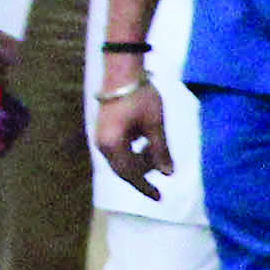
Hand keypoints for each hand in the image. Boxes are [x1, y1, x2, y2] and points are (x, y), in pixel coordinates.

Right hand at [94, 79, 173, 199]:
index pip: (129, 174)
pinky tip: (145, 143)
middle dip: (143, 173)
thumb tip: (168, 174)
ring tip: (156, 151)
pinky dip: (133, 152)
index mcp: (113, 144)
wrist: (122, 71)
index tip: (159, 197)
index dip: (145, 187)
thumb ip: (160, 151)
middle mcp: (102, 144)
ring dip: (139, 161)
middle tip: (163, 169)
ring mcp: (102, 136)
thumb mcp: (154, 125)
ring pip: (121, 159)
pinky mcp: (105, 129)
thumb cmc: (139, 97)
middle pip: (123, 169)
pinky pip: (119, 149)